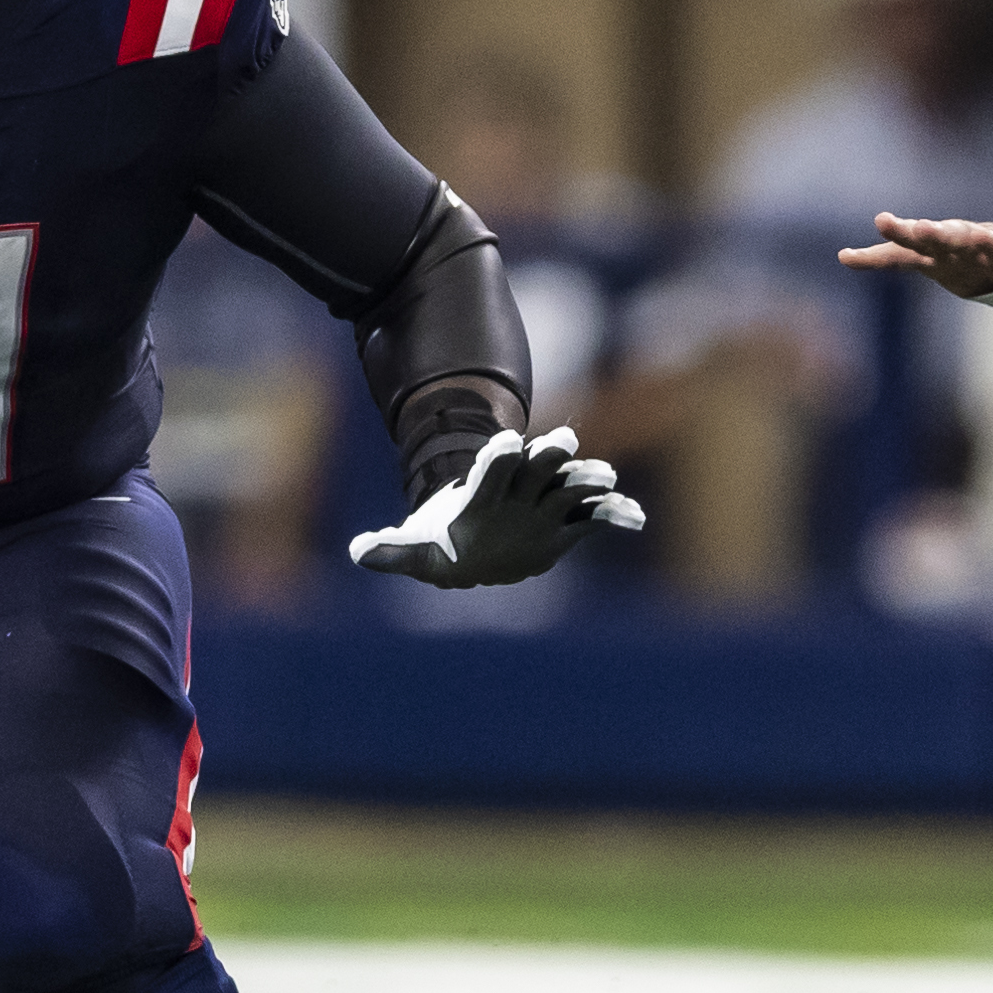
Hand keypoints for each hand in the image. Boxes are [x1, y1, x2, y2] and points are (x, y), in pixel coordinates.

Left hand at [348, 426, 643, 588]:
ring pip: (569, 487)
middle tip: (564, 440)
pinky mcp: (568, 522)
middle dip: (549, 455)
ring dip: (588, 480)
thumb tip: (355, 552)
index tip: (508, 441)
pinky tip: (637, 519)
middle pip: (536, 467)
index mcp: (484, 492)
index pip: (490, 469)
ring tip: (607, 479)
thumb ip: (392, 550)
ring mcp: (546, 502)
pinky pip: (594, 518)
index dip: (498, 456)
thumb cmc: (446, 541)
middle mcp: (519, 489)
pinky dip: (615, 515)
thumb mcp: (417, 550)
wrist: (479, 536)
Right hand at [839, 211, 992, 318]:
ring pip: (924, 241)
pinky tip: (846, 258)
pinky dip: (875, 259)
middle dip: (939, 232)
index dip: (986, 243)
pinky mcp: (932, 261)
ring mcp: (950, 251)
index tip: (974, 236)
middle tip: (921, 226)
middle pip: (955, 236)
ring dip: (904, 234)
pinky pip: (899, 260)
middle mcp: (975, 244)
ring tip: (880, 222)